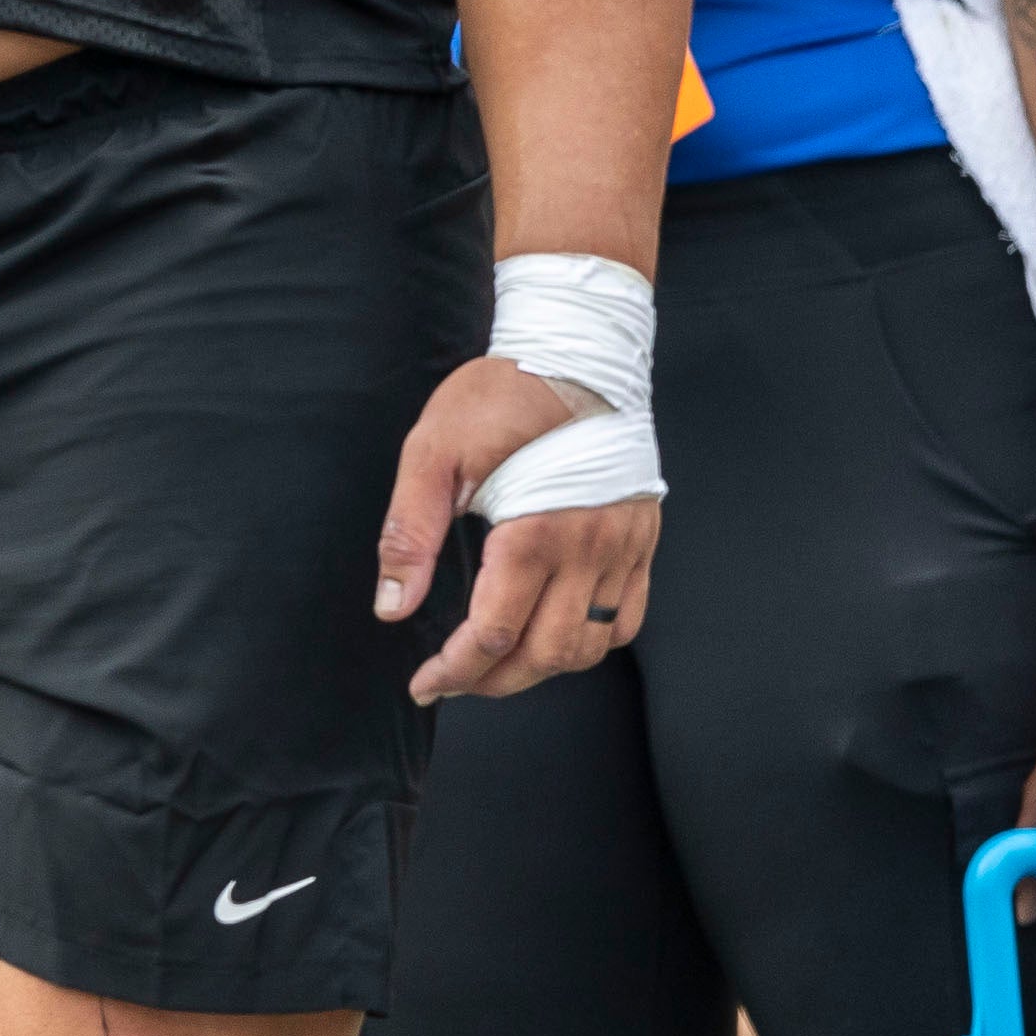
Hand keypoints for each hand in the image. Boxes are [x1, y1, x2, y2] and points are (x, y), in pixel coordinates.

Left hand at [378, 352, 662, 701]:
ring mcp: (625, 549)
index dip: (454, 670)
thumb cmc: (499, 395)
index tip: (424, 683)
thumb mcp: (432, 453)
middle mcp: (591, 550)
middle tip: (451, 681)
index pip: (494, 634)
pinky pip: (628, 619)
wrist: (577, 352)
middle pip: (546, 654)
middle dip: (493, 681)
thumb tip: (393, 606)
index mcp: (536, 533)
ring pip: (593, 646)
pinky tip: (554, 637)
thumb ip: (411, 535)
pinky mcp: (642, 541)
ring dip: (542, 668)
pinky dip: (592, 644)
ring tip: (496, 665)